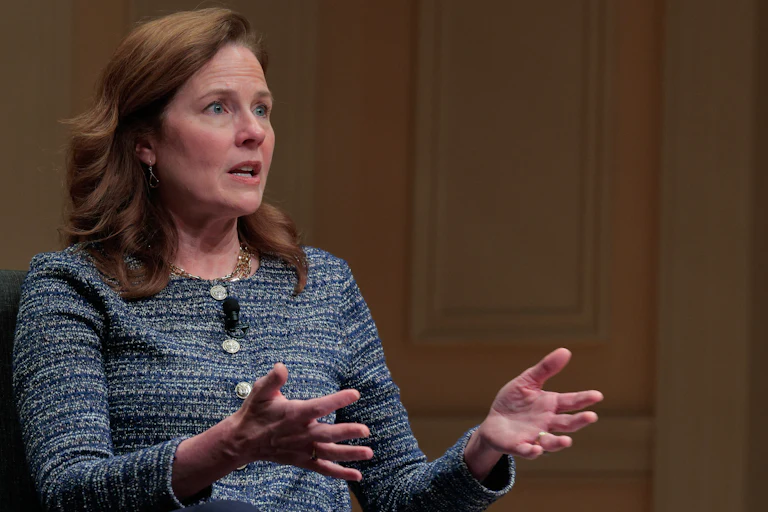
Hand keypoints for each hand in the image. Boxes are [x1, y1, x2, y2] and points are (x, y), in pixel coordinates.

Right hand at [229, 363, 372, 480]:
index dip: (337, 401)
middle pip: (327, 434)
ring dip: (349, 454)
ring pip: (329, 453)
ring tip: (369, 452)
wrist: (243, 441)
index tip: (354, 394)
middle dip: (347, 432)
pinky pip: (323, 469)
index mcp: (293, 415)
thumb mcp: (260, 392)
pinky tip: (357, 475)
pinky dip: (340, 473)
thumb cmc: (255, 413)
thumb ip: (272, 379)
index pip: (318, 407)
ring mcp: (302, 449)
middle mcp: (300, 434)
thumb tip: (281, 366)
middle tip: (365, 430)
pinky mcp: (302, 460)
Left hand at [466, 348, 602, 477]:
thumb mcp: (527, 381)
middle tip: (592, 416)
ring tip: (567, 441)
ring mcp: (535, 436)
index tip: (597, 395)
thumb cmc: (514, 402)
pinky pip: (527, 451)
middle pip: (567, 423)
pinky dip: (532, 451)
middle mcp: (547, 423)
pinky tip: (535, 449)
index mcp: (551, 405)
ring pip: (551, 442)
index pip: (571, 402)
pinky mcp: (520, 446)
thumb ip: (545, 368)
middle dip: (579, 421)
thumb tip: (566, 350)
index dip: (584, 399)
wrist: (494, 423)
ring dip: (559, 442)